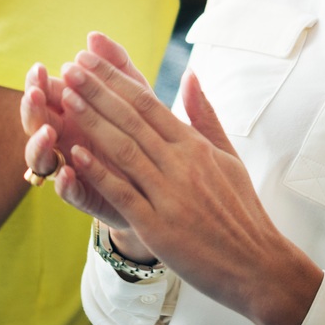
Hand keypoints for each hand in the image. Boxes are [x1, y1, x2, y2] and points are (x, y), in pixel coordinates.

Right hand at [21, 34, 143, 248]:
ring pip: (41, 158)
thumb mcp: (136, 93)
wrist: (164, 179)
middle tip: (34, 94)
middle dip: (32, 109)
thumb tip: (93, 35)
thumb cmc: (145, 129)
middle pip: (36, 123)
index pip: (45, 94)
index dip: (37, 83)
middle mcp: (65, 139)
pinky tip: (67, 173)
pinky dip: (64, 183)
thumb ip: (116, 65)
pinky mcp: (86, 195)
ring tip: (48, 133)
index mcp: (71, 112)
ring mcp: (71, 166)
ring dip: (39, 145)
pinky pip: (68, 192)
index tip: (37, 68)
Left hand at [57, 48, 321, 324]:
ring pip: (124, 149)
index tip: (90, 60)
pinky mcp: (159, 226)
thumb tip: (190, 76)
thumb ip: (205, 116)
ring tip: (66, 98)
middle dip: (97, 91)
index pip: (149, 103)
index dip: (116, 80)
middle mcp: (182, 163)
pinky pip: (123, 193)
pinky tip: (75, 154)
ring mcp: (170, 194)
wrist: (258, 264)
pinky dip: (99, 172)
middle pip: (132, 119)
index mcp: (195, 146)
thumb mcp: (228, 157)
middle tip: (69, 67)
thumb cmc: (241, 211)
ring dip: (92, 122)